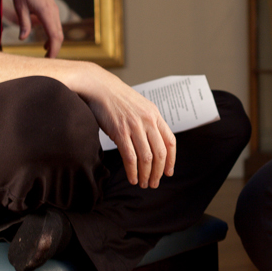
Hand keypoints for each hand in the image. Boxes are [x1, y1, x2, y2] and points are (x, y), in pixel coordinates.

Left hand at [7, 0, 64, 57]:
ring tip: (45, 56)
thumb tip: (22, 39)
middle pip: (59, 35)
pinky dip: (53, 36)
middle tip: (47, 63)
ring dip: (54, 44)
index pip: (54, 35)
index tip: (49, 61)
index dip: (54, 50)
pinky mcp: (52, 9)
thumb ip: (23, 23)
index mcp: (46, 11)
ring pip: (58, 31)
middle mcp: (53, 11)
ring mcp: (54, 10)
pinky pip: (55, 26)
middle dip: (55, 50)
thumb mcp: (19, 6)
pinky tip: (45, 44)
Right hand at [68, 64, 175, 187]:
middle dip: (159, 172)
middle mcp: (148, 121)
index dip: (171, 160)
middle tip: (154, 183)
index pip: (170, 142)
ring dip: (146, 174)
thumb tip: (152, 144)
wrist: (99, 87)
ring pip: (147, 158)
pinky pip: (130, 157)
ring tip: (144, 184)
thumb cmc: (117, 99)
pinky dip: (132, 171)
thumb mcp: (140, 107)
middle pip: (160, 153)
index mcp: (155, 115)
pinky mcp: (120, 132)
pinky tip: (132, 178)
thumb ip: (148, 123)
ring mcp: (134, 126)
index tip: (168, 172)